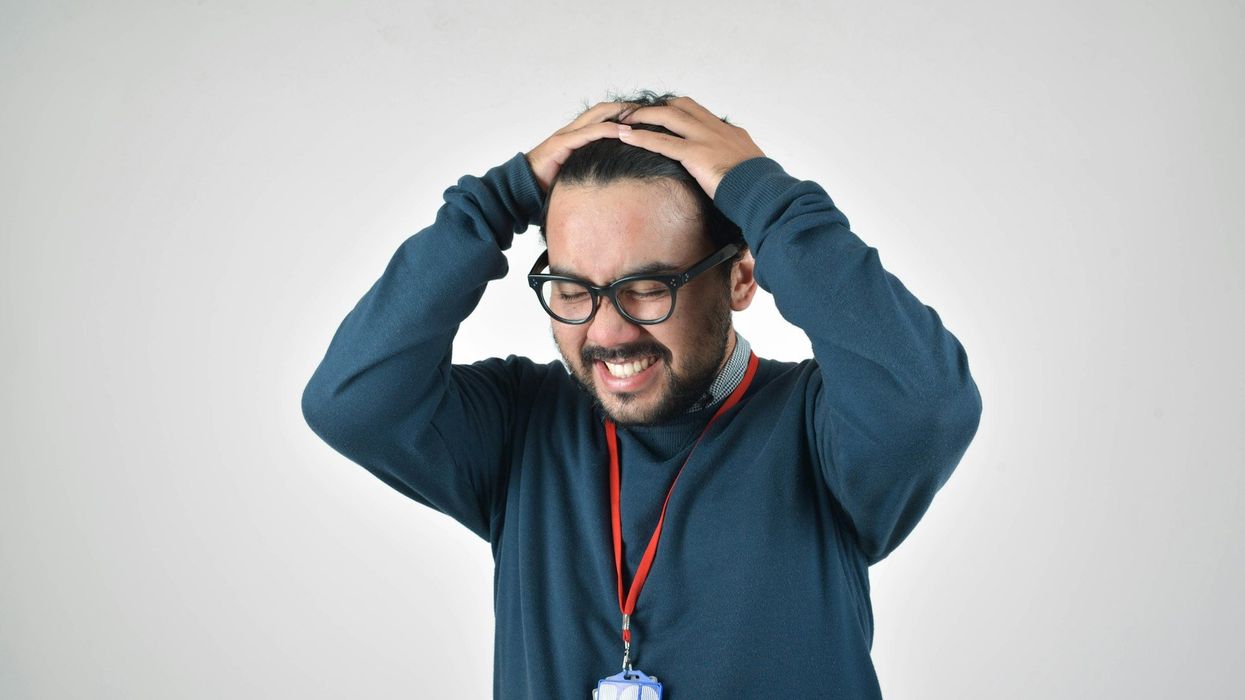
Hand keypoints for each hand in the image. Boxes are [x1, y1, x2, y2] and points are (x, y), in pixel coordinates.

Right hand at [525, 101, 634, 195]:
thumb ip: (592, 167)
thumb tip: (616, 177)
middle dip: (627, 108)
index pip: (603, 115)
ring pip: (598, 116)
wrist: (522, 187)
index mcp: (576, 135)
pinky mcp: (561, 143)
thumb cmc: (549, 183)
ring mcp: (566, 135)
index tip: (645, 115)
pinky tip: (625, 131)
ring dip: (621, 114)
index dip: (623, 112)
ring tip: (642, 116)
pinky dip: (608, 130)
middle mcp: (572, 130)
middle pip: (603, 109)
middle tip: (650, 110)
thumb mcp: (577, 172)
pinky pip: (589, 132)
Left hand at [617, 96, 765, 199]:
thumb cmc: (759, 188)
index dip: (678, 110)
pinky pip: (662, 141)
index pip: (699, 113)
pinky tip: (624, 136)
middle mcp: (716, 129)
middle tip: (637, 112)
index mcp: (729, 132)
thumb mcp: (749, 170)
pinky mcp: (696, 153)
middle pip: (681, 106)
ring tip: (623, 119)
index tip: (663, 112)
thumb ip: (734, 166)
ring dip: (643, 116)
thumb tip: (729, 177)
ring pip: (668, 117)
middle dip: (657, 107)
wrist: (764, 192)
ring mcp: (705, 139)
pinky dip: (640, 137)